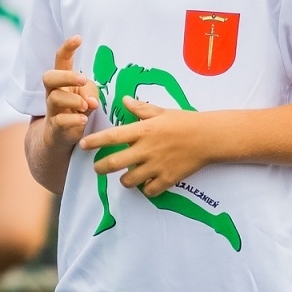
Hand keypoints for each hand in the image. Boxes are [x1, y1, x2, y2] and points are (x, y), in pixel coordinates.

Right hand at [41, 36, 98, 149]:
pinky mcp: (54, 127)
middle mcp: (53, 93)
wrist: (59, 139)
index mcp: (62, 81)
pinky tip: (84, 119)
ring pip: (55, 98)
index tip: (78, 38)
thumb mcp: (87, 98)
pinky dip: (74, 119)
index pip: (61, 60)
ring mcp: (52, 110)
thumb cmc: (76, 111)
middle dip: (66, 76)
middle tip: (83, 79)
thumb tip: (91, 101)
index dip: (67, 48)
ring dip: (74, 100)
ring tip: (87, 106)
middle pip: (49, 77)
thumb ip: (91, 93)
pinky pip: (60, 120)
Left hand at [82, 97, 209, 196]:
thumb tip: (124, 100)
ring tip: (126, 177)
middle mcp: (146, 149)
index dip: (94, 141)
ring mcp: (157, 166)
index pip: (112, 137)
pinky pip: (149, 190)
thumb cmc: (184, 121)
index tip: (82, 144)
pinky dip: (146, 189)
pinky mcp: (168, 179)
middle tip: (98, 168)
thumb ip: (140, 109)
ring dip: (124, 180)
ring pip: (129, 181)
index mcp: (143, 130)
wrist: (209, 137)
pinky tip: (147, 183)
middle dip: (101, 168)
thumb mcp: (161, 111)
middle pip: (115, 163)